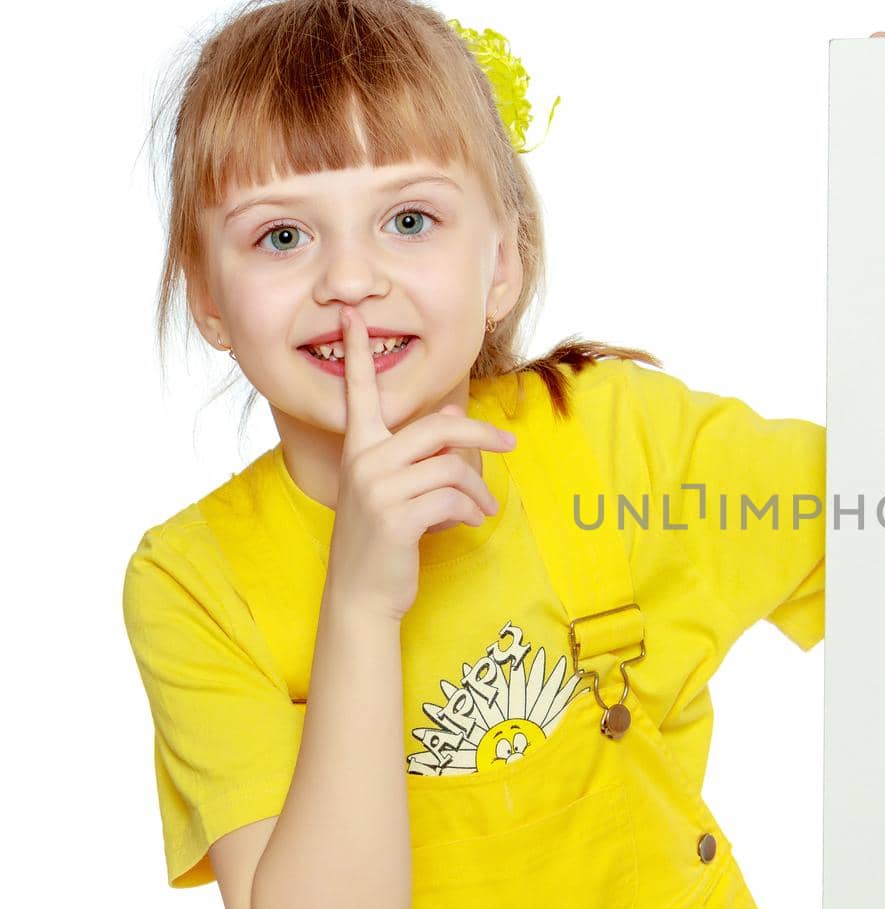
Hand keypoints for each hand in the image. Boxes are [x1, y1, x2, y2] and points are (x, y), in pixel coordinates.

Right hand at [325, 304, 516, 619]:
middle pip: (437, 427)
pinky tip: (470, 523)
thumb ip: (420, 455)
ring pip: (451, 468)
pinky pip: (453, 497)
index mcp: (359, 448)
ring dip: (478, 489)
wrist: (362, 594)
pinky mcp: (395, 516)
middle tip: (509, 444)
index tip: (352, 314)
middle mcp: (363, 461)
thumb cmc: (383, 539)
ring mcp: (376, 488)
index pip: (358, 392)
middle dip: (479, 435)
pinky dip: (471, 509)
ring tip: (482, 507)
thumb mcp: (396, 489)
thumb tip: (451, 418)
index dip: (359, 354)